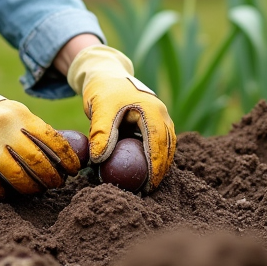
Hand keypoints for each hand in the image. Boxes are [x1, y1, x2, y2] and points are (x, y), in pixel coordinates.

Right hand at [0, 67, 78, 198]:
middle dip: (51, 177)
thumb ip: (33, 129)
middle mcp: (5, 129)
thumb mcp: (13, 113)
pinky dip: (2, 193)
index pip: (50, 139)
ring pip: (17, 176)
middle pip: (36, 161)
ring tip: (36, 191)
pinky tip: (8, 194)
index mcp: (19, 115)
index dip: (66, 158)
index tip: (73, 170)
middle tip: (57, 184)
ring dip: (31, 188)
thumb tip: (63, 153)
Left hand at [67, 45, 175, 188]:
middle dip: (161, 169)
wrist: (106, 75)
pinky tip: (144, 171)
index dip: (156, 165)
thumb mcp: (100, 109)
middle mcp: (161, 113)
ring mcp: (160, 117)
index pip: (158, 142)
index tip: (149, 185)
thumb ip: (101, 133)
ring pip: (167, 145)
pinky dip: (155, 156)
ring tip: (149, 185)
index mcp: (152, 109)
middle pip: (168, 146)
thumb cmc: (103, 90)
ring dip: (161, 164)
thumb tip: (99, 160)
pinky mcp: (154, 122)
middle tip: (149, 190)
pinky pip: (159, 142)